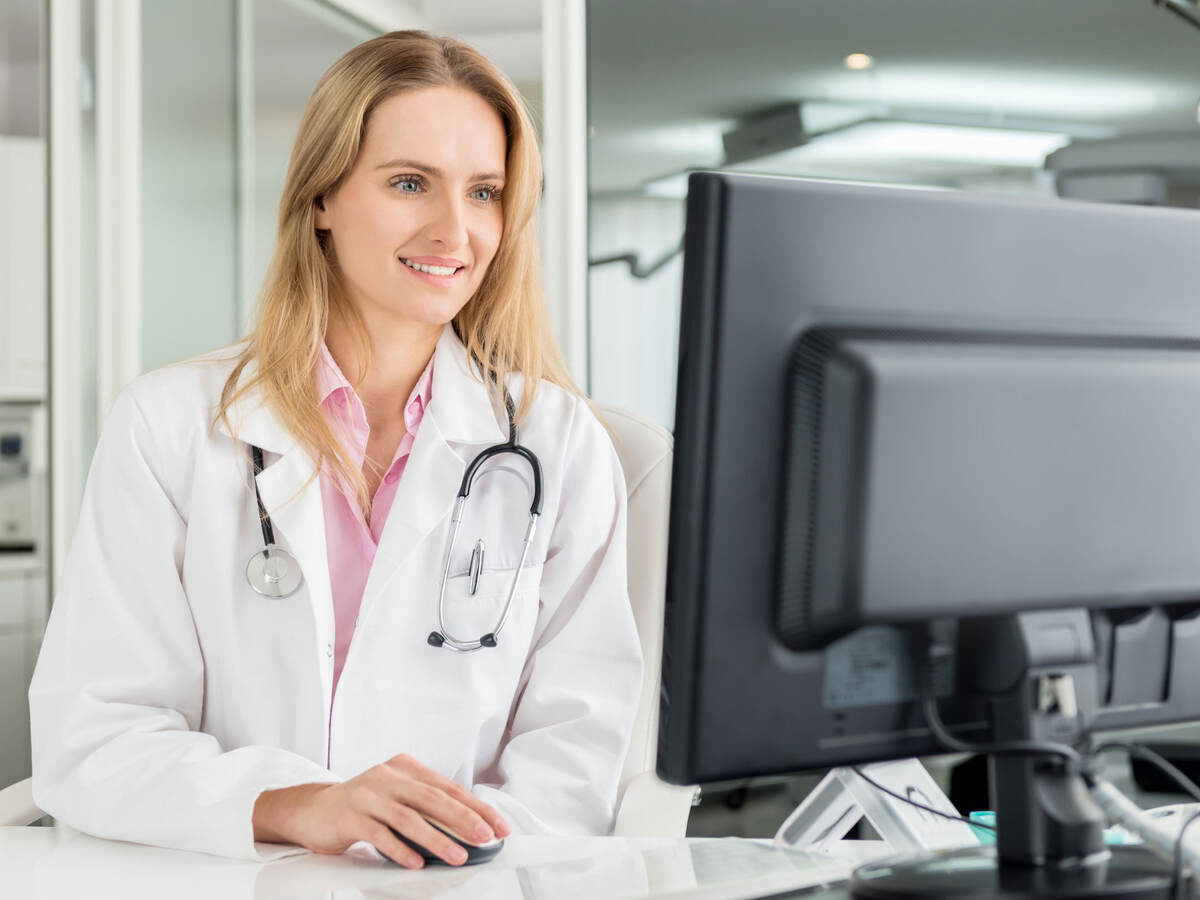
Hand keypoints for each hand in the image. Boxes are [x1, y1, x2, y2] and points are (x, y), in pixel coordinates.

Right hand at [252, 753, 510, 867]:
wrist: (313, 810)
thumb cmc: (363, 807)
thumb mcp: (397, 796)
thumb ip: (426, 805)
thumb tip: (470, 826)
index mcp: (406, 768)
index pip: (449, 788)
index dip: (477, 807)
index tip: (499, 826)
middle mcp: (389, 776)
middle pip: (434, 799)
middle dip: (465, 820)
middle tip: (487, 838)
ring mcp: (368, 794)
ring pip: (410, 818)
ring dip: (437, 840)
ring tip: (458, 857)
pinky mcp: (351, 816)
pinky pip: (380, 835)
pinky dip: (401, 850)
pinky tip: (417, 864)